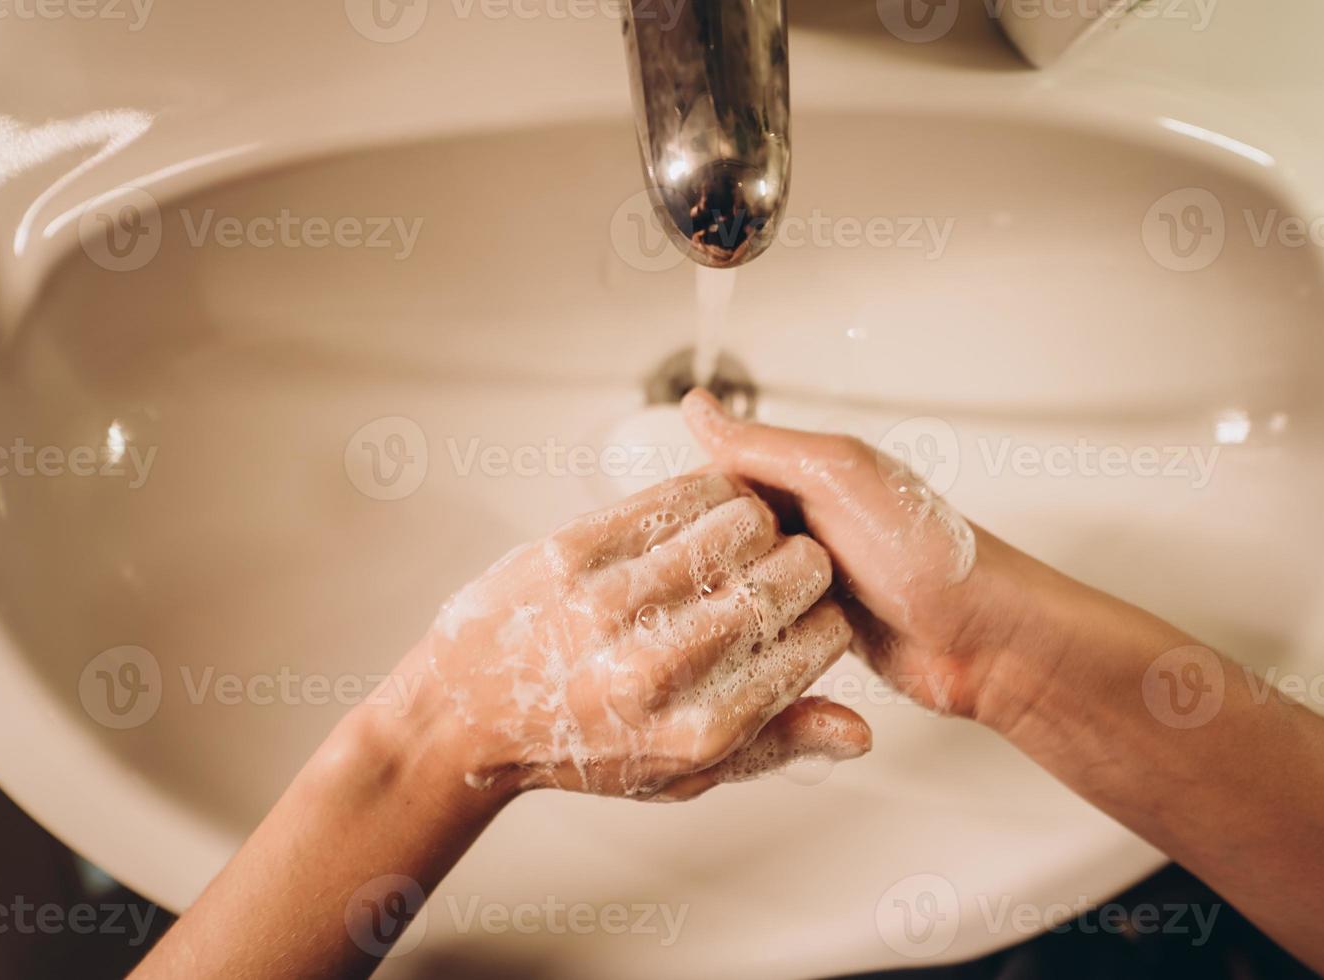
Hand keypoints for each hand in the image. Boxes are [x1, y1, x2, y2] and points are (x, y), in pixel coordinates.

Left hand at [420, 472, 870, 799]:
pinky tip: (708, 506)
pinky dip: (709, 490)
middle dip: (806, 565)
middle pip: (789, 577)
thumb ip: (773, 746)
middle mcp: (658, 668)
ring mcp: (609, 605)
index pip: (815, 642)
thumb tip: (859, 730)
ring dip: (762, 522)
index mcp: (698, 730)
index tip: (815, 611)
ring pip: (743, 522)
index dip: (830, 617)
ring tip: (748, 537)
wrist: (464, 715)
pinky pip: (674, 496)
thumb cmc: (579, 748)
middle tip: (788, 566)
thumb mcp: (682, 774)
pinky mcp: (570, 551)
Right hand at [682, 390, 1022, 719]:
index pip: (711, 481)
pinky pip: (761, 633)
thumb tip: (697, 406)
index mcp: (801, 475)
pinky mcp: (814, 631)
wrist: (989, 641)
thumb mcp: (840, 478)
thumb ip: (765, 446)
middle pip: (715, 540)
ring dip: (732, 609)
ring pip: (732, 591)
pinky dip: (755, 642)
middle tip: (713, 588)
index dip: (690, 510)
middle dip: (709, 566)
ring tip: (737, 622)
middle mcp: (800, 523)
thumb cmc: (931, 553)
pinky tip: (747, 653)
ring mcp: (806, 579)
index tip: (678, 538)